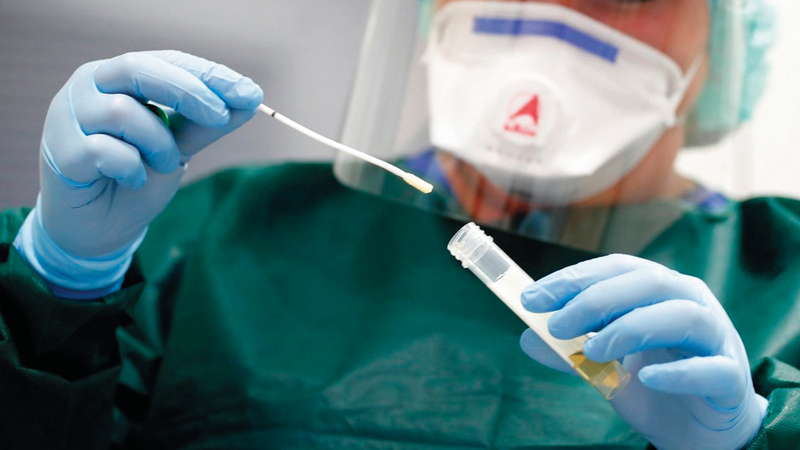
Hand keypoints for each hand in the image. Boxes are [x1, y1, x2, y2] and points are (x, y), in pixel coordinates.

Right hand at [14, 50, 262, 298]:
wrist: (101, 228)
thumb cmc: (136, 177)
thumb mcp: (179, 146)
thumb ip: (206, 123)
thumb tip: (250, 99)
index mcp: (119, 76)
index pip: (166, 61)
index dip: (209, 75)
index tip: (250, 93)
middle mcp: (89, 86)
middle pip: (137, 69)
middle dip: (188, 92)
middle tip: (221, 116)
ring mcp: (68, 116)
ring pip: (122, 112)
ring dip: (158, 144)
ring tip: (162, 165)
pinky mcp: (59, 151)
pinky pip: (104, 150)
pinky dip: (130, 167)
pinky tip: (131, 179)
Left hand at [519, 254, 766, 449]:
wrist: (698, 431)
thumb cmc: (652, 385)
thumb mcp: (604, 366)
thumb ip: (571, 350)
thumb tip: (527, 338)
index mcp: (658, 290)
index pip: (615, 269)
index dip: (573, 279)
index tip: (531, 299)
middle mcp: (690, 301)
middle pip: (647, 282)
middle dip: (596, 299)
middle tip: (556, 325)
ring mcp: (716, 337)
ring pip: (681, 315)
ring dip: (631, 328)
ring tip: (592, 351)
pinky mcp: (731, 377)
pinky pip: (711, 368)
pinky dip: (679, 371)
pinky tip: (646, 378)